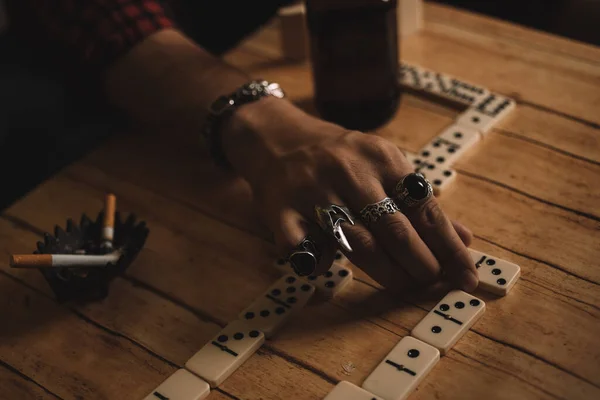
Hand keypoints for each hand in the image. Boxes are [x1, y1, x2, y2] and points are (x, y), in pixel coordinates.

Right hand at [221, 97, 477, 292]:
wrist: (279, 139)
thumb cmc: (341, 157)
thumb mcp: (383, 165)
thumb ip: (420, 202)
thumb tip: (465, 239)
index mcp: (383, 158)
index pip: (425, 210)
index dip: (449, 248)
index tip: (467, 277)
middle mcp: (350, 172)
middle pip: (394, 231)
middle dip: (420, 265)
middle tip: (430, 283)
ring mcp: (314, 191)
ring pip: (357, 243)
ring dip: (386, 272)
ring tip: (403, 286)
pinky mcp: (282, 210)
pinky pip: (303, 247)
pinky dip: (319, 265)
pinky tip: (328, 270)